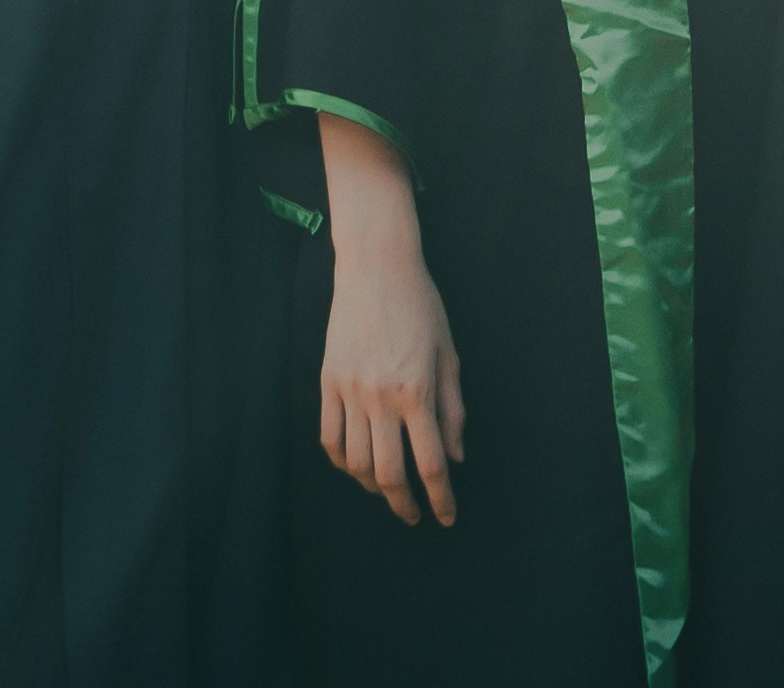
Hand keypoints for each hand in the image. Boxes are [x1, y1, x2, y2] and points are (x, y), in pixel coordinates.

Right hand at [311, 111, 467, 526]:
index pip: (431, 463)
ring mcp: (349, 390)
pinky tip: (357, 466)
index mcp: (417, 391)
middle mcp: (381, 397)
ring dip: (372, 487)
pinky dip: (342, 461)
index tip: (447, 517)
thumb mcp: (448, 355)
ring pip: (355, 462)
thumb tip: (456, 459)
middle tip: (414, 515)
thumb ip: (453, 411)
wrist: (376, 266)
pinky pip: (329, 437)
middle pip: (388, 474)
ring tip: (387, 490)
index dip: (441, 499)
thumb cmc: (421, 307)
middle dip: (404, 504)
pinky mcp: (328, 382)